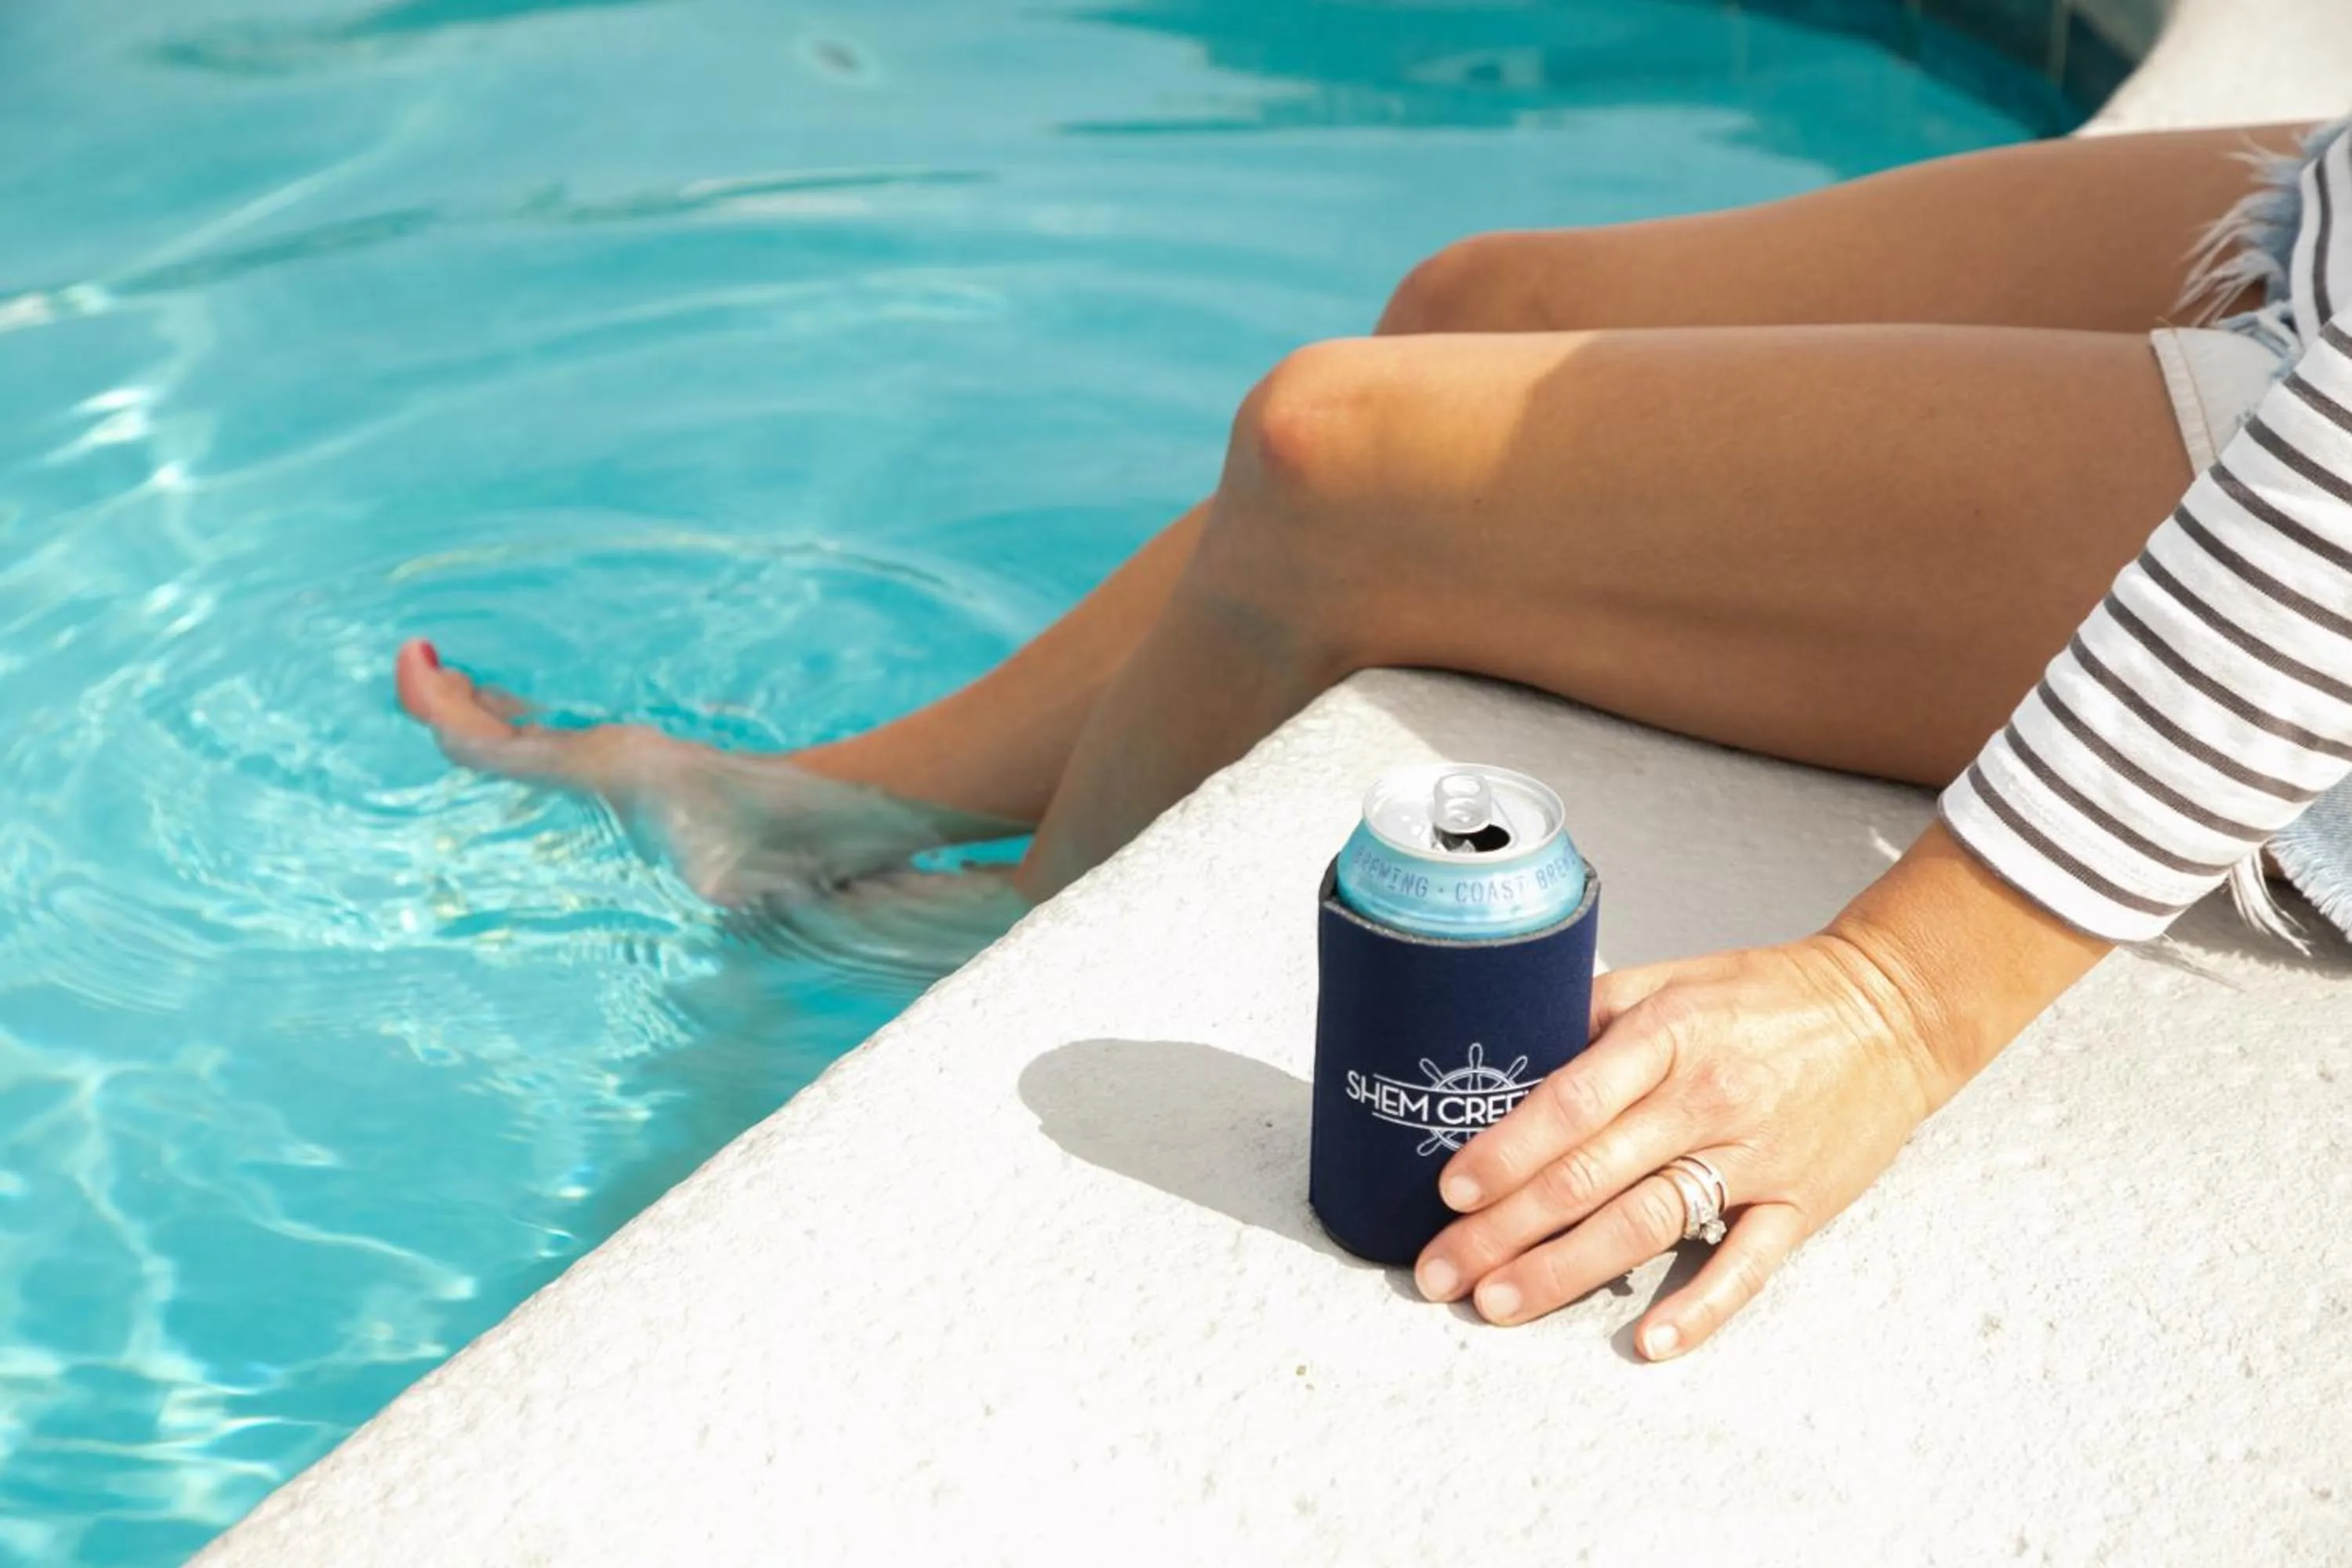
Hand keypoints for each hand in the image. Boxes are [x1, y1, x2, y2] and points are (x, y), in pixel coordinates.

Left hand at [1412, 824, 2109, 1357]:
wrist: (1891, 1012)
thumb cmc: (1767, 995)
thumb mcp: (1672, 978)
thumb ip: (1590, 1012)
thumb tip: (1503, 1046)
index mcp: (1668, 1036)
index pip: (1572, 1101)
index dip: (1507, 1150)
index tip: (1451, 1191)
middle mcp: (1707, 1099)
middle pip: (1590, 1176)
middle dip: (1504, 1232)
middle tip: (1441, 1273)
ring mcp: (1757, 1157)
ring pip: (1647, 1225)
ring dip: (1565, 1272)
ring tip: (1499, 1304)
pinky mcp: (1801, 1203)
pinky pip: (1746, 1265)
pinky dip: (1700, 1308)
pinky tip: (1648, 1342)